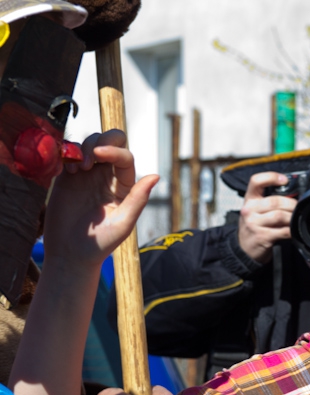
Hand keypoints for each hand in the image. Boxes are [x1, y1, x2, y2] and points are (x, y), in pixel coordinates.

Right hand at [45, 129, 157, 269]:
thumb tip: (156, 176)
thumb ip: (138, 199)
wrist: (72, 254)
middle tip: (88, 160)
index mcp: (125, 185)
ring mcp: (88, 174)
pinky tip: (67, 170)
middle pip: (110, 141)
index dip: (113, 150)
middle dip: (100, 141)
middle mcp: (109, 176)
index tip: (97, 155)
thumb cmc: (102, 243)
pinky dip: (67, 152)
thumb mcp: (123, 223)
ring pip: (89, 143)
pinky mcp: (68, 177)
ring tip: (77, 170)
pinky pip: (68, 153)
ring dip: (83, 148)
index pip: (125, 156)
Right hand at [238, 172, 297, 262]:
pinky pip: (283, 231)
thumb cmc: (254, 226)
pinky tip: (293, 230)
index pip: (256, 181)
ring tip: (296, 219)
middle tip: (298, 207)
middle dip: (291, 203)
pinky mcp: (262, 237)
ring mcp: (254, 224)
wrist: (244, 248)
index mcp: (249, 199)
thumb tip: (293, 195)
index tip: (284, 180)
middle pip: (275, 201)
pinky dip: (292, 230)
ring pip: (279, 215)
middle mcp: (249, 210)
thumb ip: (269, 201)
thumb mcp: (256, 210)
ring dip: (292, 217)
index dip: (271, 177)